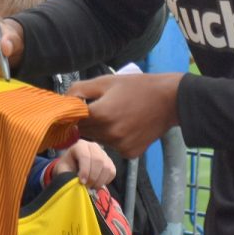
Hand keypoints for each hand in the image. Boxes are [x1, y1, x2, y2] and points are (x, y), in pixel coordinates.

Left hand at [55, 140, 115, 188]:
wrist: (73, 169)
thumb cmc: (67, 168)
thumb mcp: (62, 169)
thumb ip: (67, 173)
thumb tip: (77, 183)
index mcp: (80, 145)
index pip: (85, 156)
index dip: (85, 170)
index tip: (82, 182)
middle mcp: (93, 146)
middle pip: (98, 160)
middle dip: (93, 176)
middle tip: (87, 186)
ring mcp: (103, 153)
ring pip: (107, 167)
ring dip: (100, 180)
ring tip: (91, 186)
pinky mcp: (110, 162)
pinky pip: (112, 172)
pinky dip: (105, 181)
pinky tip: (97, 183)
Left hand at [67, 73, 182, 157]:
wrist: (170, 100)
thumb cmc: (137, 87)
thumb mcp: (105, 81)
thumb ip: (79, 90)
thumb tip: (64, 100)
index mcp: (101, 114)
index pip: (74, 119)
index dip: (76, 112)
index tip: (80, 106)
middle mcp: (109, 134)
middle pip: (85, 130)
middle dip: (88, 120)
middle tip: (103, 107)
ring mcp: (120, 146)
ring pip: (98, 139)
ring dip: (101, 130)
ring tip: (117, 115)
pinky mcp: (130, 153)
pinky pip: (113, 147)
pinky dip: (115, 139)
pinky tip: (126, 126)